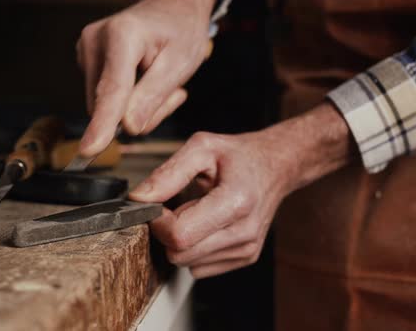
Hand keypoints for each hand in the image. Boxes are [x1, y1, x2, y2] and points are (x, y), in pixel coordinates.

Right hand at [76, 0, 215, 155]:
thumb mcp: (179, 64)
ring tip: (159, 83)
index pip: (112, 91)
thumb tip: (128, 127)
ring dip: (136, 107)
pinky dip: (129, 101)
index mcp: (122, 36)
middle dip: (140, 111)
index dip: (102, 124)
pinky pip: (106, 100)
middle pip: (109, 105)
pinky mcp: (87, 63)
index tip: (90, 149)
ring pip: (106, 107)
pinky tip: (145, 82)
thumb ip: (153, 97)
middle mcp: (95, 41)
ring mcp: (87, 52)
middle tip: (171, 92)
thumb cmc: (180, 31)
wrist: (172, 10)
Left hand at [130, 103, 354, 277]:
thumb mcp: (201, 148)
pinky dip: (196, 248)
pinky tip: (206, 225)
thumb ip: (168, 173)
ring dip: (182, 241)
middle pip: (180, 254)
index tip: (160, 205)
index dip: (159, 222)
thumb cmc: (239, 156)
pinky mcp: (246, 257)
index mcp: (235, 202)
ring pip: (188, 263)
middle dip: (168, 232)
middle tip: (176, 206)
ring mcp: (247, 248)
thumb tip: (139, 198)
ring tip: (196, 212)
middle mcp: (244, 231)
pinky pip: (201, 267)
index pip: (179, 235)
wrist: (276, 167)